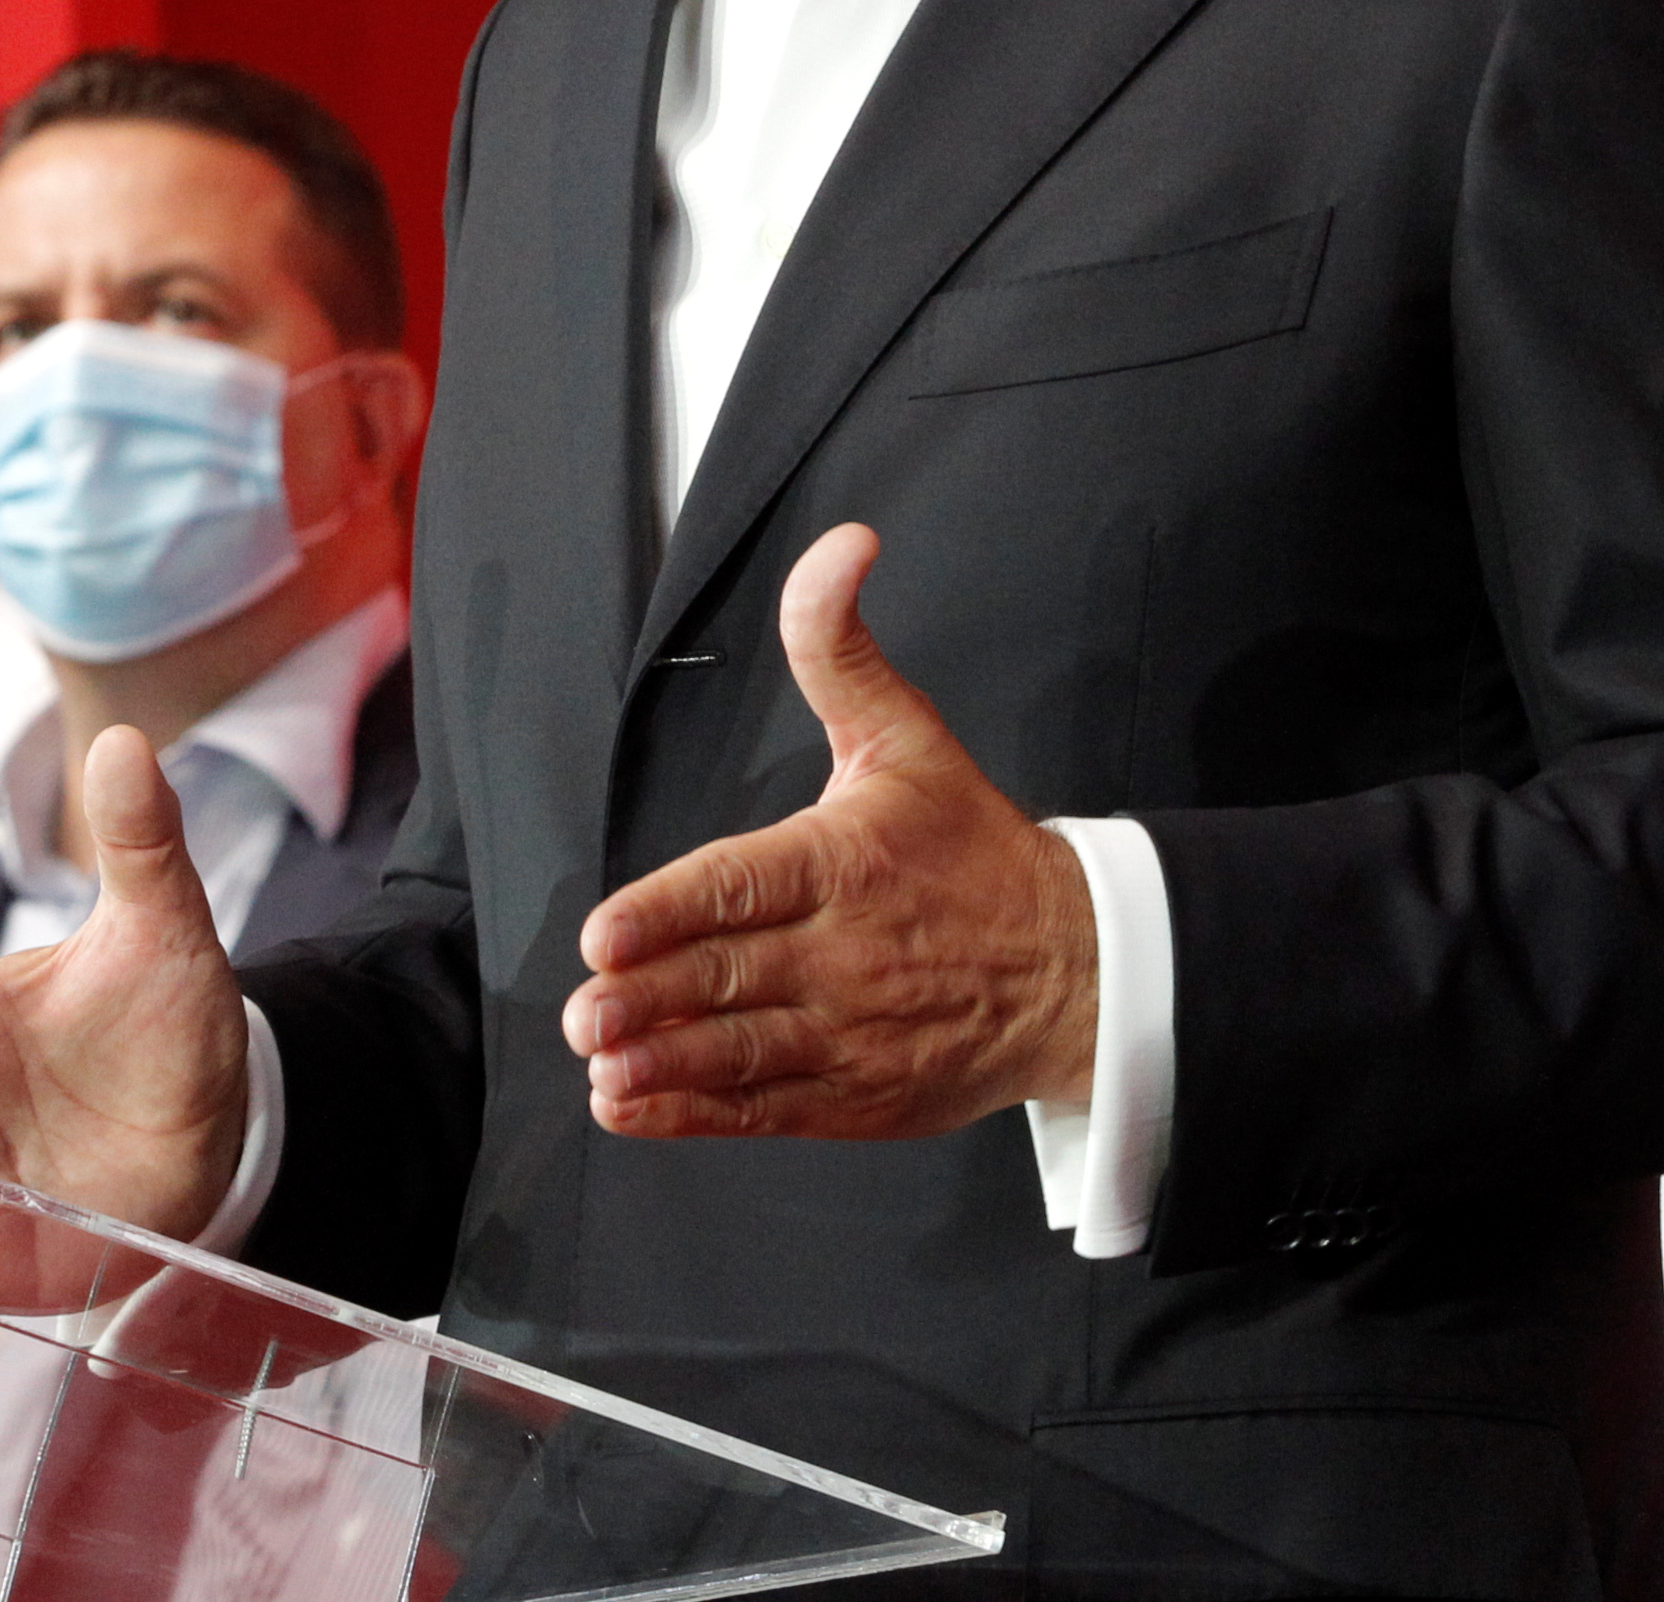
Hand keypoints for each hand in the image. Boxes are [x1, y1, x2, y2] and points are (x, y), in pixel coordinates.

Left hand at [562, 523, 1098, 1138]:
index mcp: (847, 862)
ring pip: (741, 1053)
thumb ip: (839, 647)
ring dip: (664, 1063)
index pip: (745, 886)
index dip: (672, 911)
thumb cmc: (974, 851)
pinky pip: (762, 1109)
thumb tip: (838, 547)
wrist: (1077, 973)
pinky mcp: (855, 1098)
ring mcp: (851, 1034)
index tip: (606, 933)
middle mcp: (845, 954)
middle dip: (651, 996)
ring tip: (603, 1066)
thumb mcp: (907, 736)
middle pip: (732, 976)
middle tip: (586, 1009)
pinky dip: (694, 1114)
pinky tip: (632, 1106)